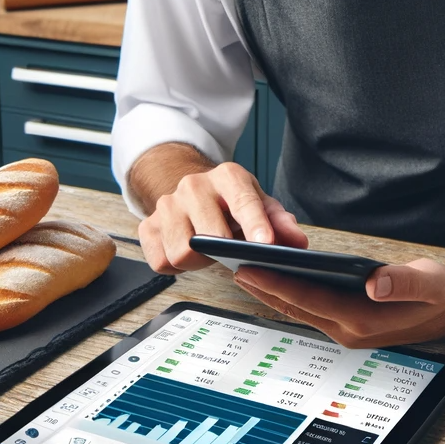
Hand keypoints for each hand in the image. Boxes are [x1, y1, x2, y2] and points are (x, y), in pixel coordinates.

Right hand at [138, 161, 307, 274]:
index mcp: (227, 176)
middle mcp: (193, 185)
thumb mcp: (260, 204)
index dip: (256, 224)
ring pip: (182, 253)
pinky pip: (162, 262)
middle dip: (223, 251)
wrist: (192, 191)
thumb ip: (280, 223)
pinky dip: (176, 266)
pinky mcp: (147, 225)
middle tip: (230, 251)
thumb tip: (297, 243)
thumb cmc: (231, 202)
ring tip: (208, 250)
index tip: (265, 244)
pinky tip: (187, 252)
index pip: (243, 202)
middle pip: (210, 235)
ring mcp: (167, 204)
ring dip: (199, 261)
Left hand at [233, 257, 444, 347]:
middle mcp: (349, 331)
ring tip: (246, 270)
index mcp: (364, 320)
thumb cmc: (439, 292)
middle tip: (232, 266)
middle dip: (264, 288)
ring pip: (300, 310)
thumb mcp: (430, 283)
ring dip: (273, 292)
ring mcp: (346, 330)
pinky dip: (290, 293)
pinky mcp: (347, 324)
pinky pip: (310, 308)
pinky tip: (275, 277)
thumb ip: (404, 282)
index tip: (249, 269)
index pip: (310, 299)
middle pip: (297, 306)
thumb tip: (375, 282)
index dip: (277, 284)